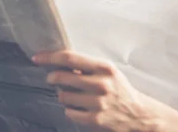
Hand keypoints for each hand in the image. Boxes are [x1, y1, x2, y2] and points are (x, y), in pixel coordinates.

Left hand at [32, 50, 177, 131]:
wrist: (140, 115)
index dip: (50, 57)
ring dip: (63, 96)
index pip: (70, 58)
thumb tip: (60, 62)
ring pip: (63, 96)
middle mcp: (101, 83)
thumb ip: (87, 67)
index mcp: (104, 67)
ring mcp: (98, 102)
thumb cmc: (120, 90)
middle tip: (53, 78)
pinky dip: (71, 110)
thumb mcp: (108, 72)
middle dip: (52, 78)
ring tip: (74, 96)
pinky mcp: (95, 119)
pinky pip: (69, 112)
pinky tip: (80, 108)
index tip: (37, 58)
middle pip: (61, 77)